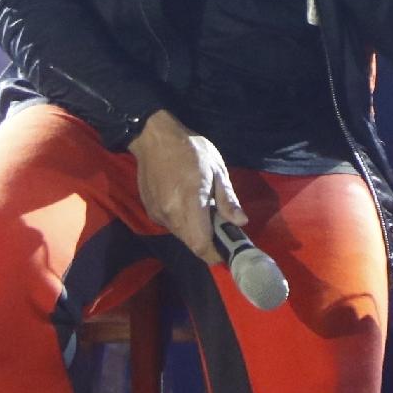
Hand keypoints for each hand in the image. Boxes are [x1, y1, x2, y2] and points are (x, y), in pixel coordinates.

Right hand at [129, 110, 244, 263]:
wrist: (154, 138)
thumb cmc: (190, 149)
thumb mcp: (216, 168)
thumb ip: (227, 199)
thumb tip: (241, 222)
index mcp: (190, 202)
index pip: (201, 245)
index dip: (216, 254)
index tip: (228, 250)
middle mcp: (170, 214)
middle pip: (192, 244)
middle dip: (208, 242)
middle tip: (220, 225)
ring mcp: (158, 214)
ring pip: (182, 236)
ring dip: (195, 231)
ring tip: (202, 210)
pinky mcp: (151, 211)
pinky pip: (171, 225)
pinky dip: (182, 222)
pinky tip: (185, 202)